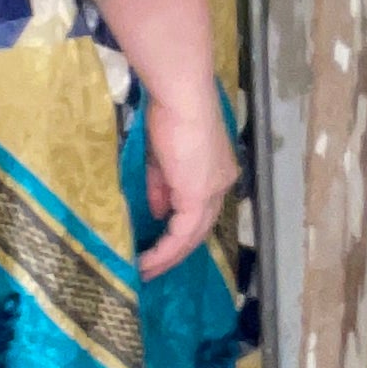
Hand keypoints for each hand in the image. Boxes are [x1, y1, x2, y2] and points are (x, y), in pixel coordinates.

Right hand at [140, 93, 238, 280]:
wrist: (181, 97)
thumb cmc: (171, 115)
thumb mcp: (162, 158)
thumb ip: (162, 187)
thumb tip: (160, 213)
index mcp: (215, 173)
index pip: (200, 210)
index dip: (180, 230)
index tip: (157, 243)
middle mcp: (220, 185)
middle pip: (200, 229)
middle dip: (175, 251)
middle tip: (151, 267)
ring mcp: (212, 192)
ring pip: (193, 236)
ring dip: (169, 256)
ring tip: (146, 270)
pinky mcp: (199, 196)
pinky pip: (182, 233)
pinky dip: (166, 249)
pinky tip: (149, 260)